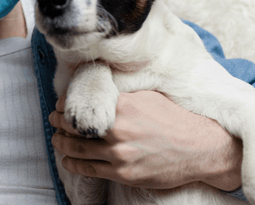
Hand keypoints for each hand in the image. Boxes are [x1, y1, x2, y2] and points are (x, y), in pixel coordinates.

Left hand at [49, 90, 242, 191]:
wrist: (201, 148)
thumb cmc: (175, 118)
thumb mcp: (148, 96)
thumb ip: (122, 93)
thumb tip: (99, 83)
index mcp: (123, 106)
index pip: (82, 103)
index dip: (66, 103)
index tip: (61, 103)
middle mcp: (118, 129)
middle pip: (75, 126)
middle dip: (59, 122)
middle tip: (53, 118)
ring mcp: (120, 154)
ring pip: (77, 148)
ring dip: (61, 142)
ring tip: (55, 138)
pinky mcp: (123, 173)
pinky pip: (89, 169)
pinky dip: (72, 163)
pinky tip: (66, 159)